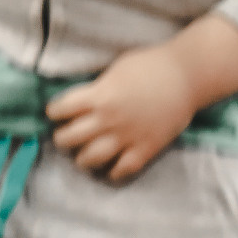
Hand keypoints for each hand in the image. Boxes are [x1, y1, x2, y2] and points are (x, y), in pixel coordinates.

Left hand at [47, 15, 237, 181]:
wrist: (184, 77)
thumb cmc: (150, 65)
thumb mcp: (116, 71)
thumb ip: (100, 88)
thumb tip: (87, 100)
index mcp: (100, 94)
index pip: (65, 107)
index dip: (55, 112)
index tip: (52, 114)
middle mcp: (109, 118)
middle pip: (73, 136)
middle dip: (62, 139)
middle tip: (61, 138)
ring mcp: (127, 136)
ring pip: (93, 157)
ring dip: (82, 159)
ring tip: (80, 158)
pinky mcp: (146, 149)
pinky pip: (124, 168)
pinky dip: (113, 172)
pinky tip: (109, 171)